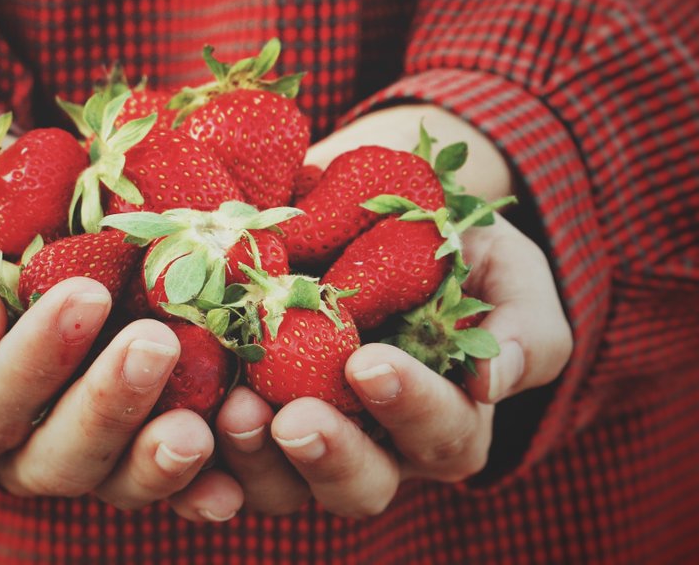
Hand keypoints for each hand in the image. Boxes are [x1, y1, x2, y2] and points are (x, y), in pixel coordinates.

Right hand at [0, 122, 244, 520]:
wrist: (12, 238)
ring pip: (122, 482)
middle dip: (110, 405)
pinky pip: (177, 482)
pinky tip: (237, 480)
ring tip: (203, 423)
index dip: (33, 363)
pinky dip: (208, 484)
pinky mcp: (143, 445)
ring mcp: (88, 457)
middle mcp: (17, 454)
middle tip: (156, 343)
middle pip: (60, 460)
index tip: (84, 294)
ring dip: (162, 458)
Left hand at [212, 104, 571, 516]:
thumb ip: (522, 326)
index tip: (369, 362)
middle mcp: (377, 447)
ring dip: (254, 457)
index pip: (442, 434)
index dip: (410, 406)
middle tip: (294, 417)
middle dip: (328, 455)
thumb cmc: (454, 248)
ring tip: (231, 406)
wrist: (372, 211)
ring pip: (281, 486)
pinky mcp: (244, 418)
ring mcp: (305, 438)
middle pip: (360, 485)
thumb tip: (494, 381)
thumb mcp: (507, 273)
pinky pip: (216, 459)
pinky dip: (197, 448)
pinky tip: (176, 420)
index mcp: (447, 421)